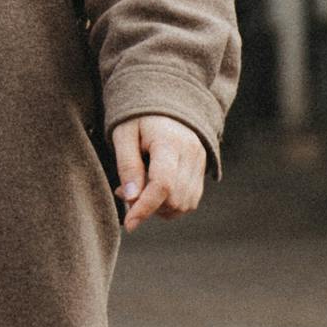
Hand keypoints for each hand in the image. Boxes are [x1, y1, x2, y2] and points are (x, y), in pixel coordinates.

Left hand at [112, 116, 207, 232]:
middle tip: (126, 191)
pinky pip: (190, 201)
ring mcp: (200, 162)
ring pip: (184, 205)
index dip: (145, 208)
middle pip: (174, 199)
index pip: (162, 184)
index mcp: (170, 142)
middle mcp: (191, 153)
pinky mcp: (202, 170)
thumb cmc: (138, 117)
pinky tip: (155, 190)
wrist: (165, 101)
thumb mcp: (124, 135)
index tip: (129, 225)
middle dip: (149, 206)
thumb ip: (127, 166)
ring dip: (160, 207)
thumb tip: (131, 199)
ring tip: (140, 188)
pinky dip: (171, 204)